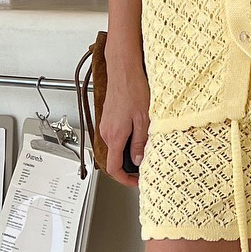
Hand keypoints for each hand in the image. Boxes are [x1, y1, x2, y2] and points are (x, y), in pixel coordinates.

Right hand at [100, 44, 150, 187]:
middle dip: (128, 167)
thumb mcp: (144, 119)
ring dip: (128, 153)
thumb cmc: (134, 89)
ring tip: (144, 151)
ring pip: (115, 147)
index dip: (124, 179)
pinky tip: (138, 135)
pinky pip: (115, 137)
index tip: (135, 181)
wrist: (123, 70)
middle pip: (113, 159)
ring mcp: (106, 125)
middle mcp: (106, 132)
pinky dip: (125, 142)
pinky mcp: (109, 119)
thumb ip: (140, 142)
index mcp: (114, 135)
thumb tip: (139, 159)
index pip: (113, 167)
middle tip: (144, 168)